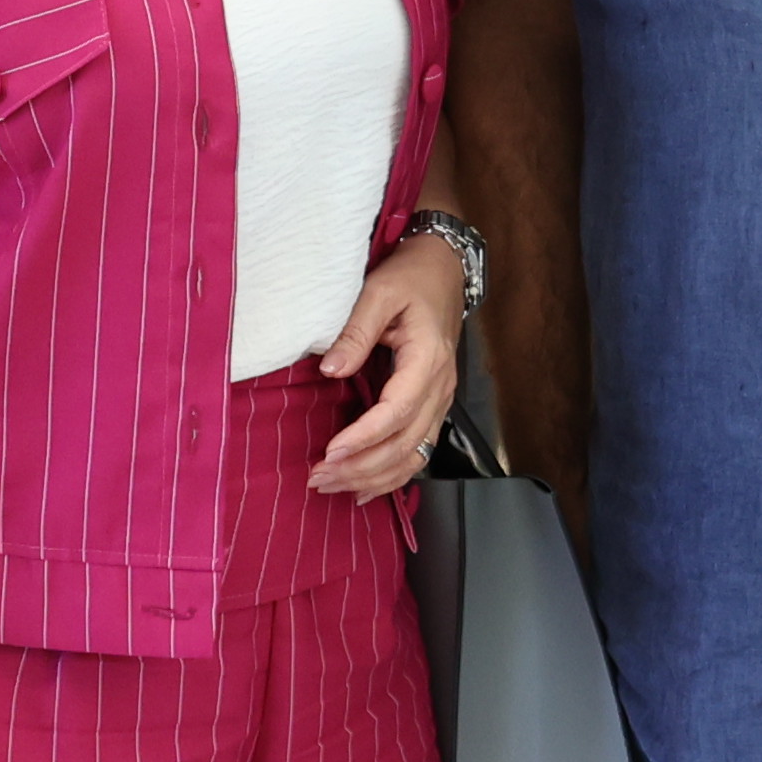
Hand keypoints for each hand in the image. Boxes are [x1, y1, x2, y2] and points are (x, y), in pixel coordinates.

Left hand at [311, 233, 466, 498]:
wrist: (443, 271)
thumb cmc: (410, 279)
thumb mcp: (378, 292)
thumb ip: (355, 332)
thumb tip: (330, 370)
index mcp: (428, 359)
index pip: (397, 411)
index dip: (364, 436)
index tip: (330, 451)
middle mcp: (440, 387)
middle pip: (404, 443)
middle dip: (361, 467)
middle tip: (318, 477)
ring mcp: (440, 400)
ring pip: (413, 456)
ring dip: (374, 478)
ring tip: (332, 486)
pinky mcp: (433, 406)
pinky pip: (417, 452)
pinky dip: (392, 477)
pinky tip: (363, 490)